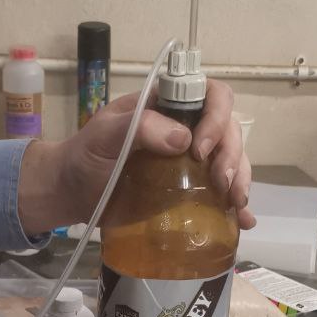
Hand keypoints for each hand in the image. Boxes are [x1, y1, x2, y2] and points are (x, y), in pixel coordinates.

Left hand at [18, 79, 253, 234]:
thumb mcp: (105, 135)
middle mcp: (186, 129)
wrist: (72, 193)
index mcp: (168, 106)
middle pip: (229, 129)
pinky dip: (235, 207)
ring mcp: (190, 162)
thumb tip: (184, 138)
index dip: (216, 118)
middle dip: (232, 155)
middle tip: (221, 183)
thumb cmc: (85, 157)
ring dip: (241, 180)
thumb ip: (140, 127)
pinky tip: (243, 221)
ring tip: (236, 204)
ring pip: (232, 160)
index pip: (210, 96)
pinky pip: (220, 193)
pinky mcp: (188, 191)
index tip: (199, 148)